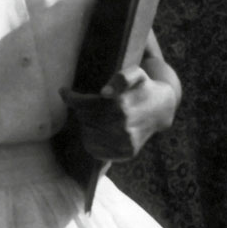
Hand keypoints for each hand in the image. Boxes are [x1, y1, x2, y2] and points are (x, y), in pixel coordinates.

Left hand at [60, 67, 176, 160]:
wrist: (161, 109)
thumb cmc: (143, 87)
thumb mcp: (136, 74)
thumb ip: (122, 77)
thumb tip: (105, 93)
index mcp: (121, 106)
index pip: (82, 104)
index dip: (70, 97)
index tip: (64, 91)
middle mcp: (123, 126)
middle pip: (84, 118)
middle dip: (81, 110)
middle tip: (85, 105)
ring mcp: (125, 142)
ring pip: (87, 134)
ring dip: (85, 124)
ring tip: (92, 116)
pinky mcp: (126, 153)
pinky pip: (95, 150)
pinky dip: (91, 140)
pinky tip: (97, 130)